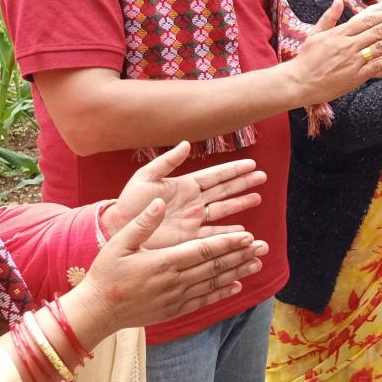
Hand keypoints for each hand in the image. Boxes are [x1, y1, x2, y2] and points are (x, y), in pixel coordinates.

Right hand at [71, 198, 269, 331]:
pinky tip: (236, 286)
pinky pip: (203, 300)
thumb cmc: (105, 274)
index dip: (228, 243)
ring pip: (213, 283)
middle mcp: (175, 281)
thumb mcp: (119, 243)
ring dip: (237, 272)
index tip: (248, 236)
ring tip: (257, 264)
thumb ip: (142, 223)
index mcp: (164, 262)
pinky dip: (221, 293)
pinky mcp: (174, 310)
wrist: (96, 312)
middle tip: (263, 246)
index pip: (204, 250)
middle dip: (241, 255)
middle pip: (215, 266)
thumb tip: (161, 201)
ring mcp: (176, 297)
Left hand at [102, 141, 265, 245]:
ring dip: (241, 204)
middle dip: (244, 183)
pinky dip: (230, 233)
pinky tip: (243, 230)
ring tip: (257, 198)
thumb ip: (167, 161)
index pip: (215, 175)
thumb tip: (187, 143)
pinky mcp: (190, 238)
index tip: (251, 163)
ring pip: (224, 210)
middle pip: (225, 190)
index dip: (233, 169)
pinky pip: (215, 234)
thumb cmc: (129, 203)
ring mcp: (194, 220)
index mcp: (185, 185)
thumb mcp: (145, 177)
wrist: (118, 230)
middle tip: (263, 176)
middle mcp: (193, 202)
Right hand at [289, 0, 381, 100]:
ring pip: (380, 46)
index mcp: (340, 33)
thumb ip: (329, 17)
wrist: (298, 82)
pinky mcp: (356, 76)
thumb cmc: (306, 58)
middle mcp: (348, 45)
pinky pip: (378, 66)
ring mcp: (353, 60)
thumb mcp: (315, 34)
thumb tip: (338, 0)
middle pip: (377, 31)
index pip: (367, 20)